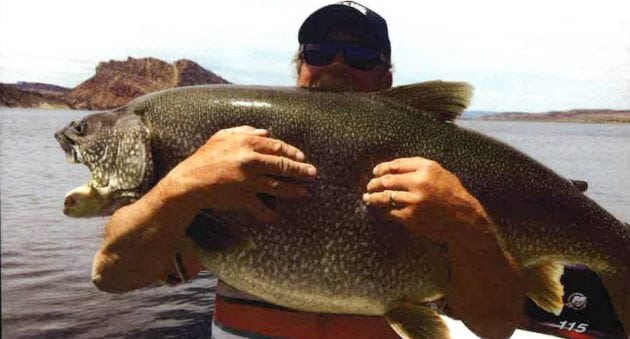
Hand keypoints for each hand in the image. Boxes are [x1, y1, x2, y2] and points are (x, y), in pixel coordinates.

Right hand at [163, 126, 316, 221]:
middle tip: (312, 174)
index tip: (302, 158)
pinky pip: (260, 207)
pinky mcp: (242, 197)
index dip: (292, 153)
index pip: (277, 146)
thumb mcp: (222, 136)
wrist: (189, 181)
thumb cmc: (206, 157)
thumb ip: (245, 132)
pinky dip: (268, 213)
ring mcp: (247, 180)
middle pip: (282, 165)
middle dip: (300, 170)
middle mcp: (250, 160)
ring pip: (277, 186)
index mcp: (246, 143)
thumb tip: (266, 133)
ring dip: (294, 190)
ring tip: (305, 193)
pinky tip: (276, 216)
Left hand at [362, 156, 492, 242]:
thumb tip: (392, 168)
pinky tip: (379, 210)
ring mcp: (413, 201)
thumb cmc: (452, 193)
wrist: (463, 219)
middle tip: (369, 186)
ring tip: (367, 198)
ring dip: (373, 198)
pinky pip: (390, 212)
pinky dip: (383, 211)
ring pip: (385, 197)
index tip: (375, 172)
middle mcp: (419, 182)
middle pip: (387, 180)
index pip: (396, 165)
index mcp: (427, 168)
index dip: (382, 168)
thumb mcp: (440, 173)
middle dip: (374, 183)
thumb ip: (419, 168)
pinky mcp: (410, 216)